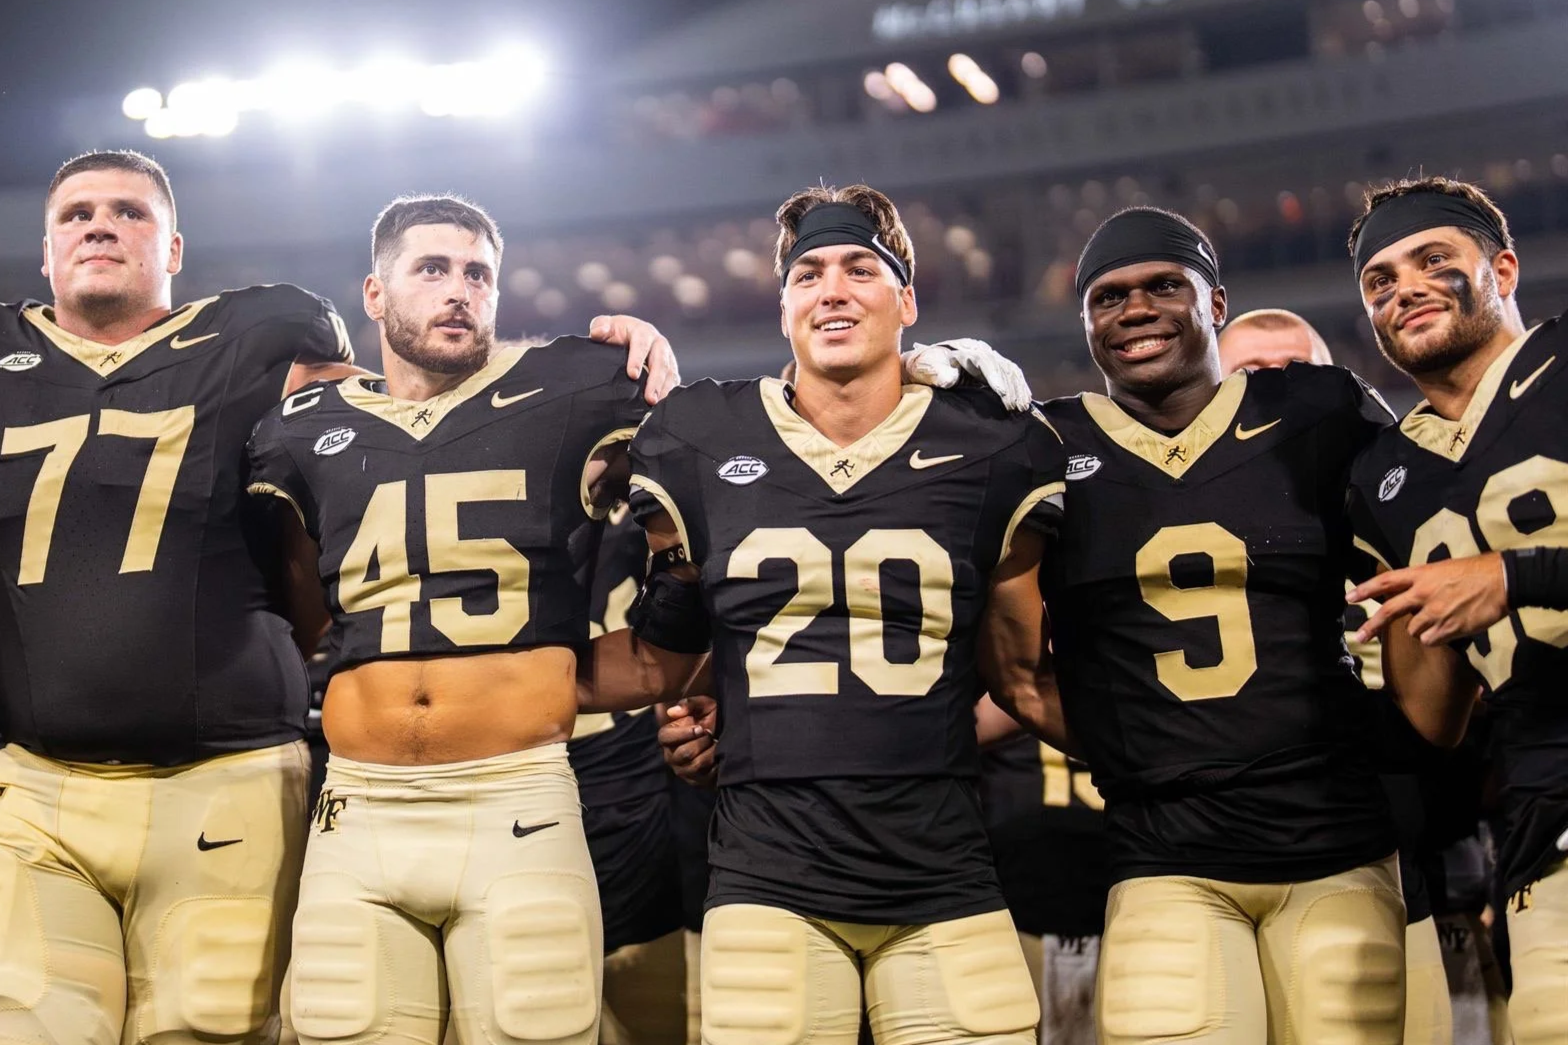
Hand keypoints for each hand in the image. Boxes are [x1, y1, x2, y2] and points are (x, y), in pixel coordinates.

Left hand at [590, 314, 679, 404]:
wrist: (625, 340)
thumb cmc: (615, 334)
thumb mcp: (604, 326)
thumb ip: (599, 326)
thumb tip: (598, 332)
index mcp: (642, 331)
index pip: (642, 344)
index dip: (638, 359)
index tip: (632, 375)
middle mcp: (658, 343)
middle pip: (661, 361)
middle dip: (656, 380)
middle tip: (649, 398)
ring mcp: (667, 357)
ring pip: (670, 372)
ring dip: (664, 389)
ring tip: (655, 404)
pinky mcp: (671, 370)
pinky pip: (673, 381)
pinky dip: (669, 393)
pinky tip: (662, 405)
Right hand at [655, 695, 716, 784]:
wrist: (731, 736)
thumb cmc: (712, 719)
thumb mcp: (704, 706)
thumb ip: (689, 704)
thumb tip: (672, 712)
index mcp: (668, 737)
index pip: (664, 737)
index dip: (683, 734)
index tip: (699, 728)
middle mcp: (671, 756)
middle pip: (683, 753)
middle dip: (701, 743)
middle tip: (710, 735)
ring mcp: (682, 770)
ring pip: (695, 766)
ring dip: (710, 753)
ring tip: (715, 744)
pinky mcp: (695, 781)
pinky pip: (705, 777)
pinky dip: (715, 765)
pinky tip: (718, 756)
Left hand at [902, 337, 1031, 410]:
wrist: (921, 365)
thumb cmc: (922, 368)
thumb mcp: (924, 369)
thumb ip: (936, 373)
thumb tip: (951, 377)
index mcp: (964, 350)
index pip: (984, 361)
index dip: (995, 376)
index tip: (1001, 392)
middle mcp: (979, 351)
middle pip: (1001, 366)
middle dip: (1010, 386)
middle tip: (1015, 406)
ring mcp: (986, 358)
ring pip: (1008, 370)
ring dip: (1017, 388)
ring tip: (1022, 407)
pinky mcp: (990, 368)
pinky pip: (1009, 375)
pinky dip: (1018, 387)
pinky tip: (1024, 400)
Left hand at [1348, 552, 1508, 645]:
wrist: (1501, 581)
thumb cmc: (1474, 573)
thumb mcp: (1442, 570)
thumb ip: (1423, 583)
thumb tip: (1410, 597)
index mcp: (1420, 575)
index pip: (1386, 581)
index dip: (1366, 590)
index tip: (1349, 598)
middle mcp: (1422, 594)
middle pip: (1389, 611)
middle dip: (1372, 625)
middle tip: (1360, 637)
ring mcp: (1434, 612)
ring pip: (1413, 630)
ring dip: (1422, 629)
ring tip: (1441, 618)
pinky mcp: (1448, 628)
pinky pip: (1431, 640)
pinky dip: (1437, 638)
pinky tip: (1450, 628)